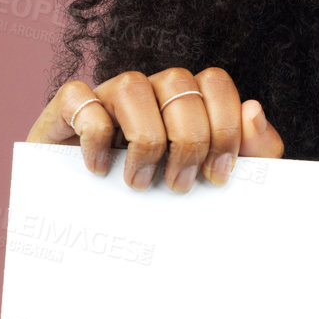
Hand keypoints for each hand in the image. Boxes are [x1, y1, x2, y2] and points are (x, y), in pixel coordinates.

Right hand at [26, 67, 283, 192]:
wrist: (97, 235)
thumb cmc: (167, 204)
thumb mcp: (217, 183)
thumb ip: (253, 152)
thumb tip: (253, 108)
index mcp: (188, 101)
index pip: (215, 82)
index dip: (225, 125)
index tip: (218, 175)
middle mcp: (150, 92)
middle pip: (179, 84)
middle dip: (188, 140)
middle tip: (179, 186)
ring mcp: (107, 97)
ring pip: (133, 85)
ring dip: (144, 140)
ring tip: (140, 183)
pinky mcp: (65, 112)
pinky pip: (79, 97)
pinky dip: (94, 135)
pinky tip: (100, 170)